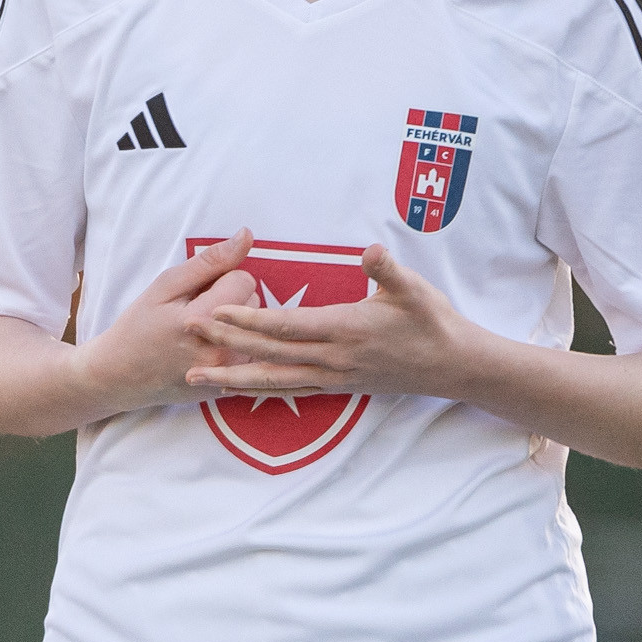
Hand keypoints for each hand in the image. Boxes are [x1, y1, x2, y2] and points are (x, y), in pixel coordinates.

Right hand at [71, 231, 270, 415]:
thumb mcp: (165, 287)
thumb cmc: (138, 327)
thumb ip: (209, 261)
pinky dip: (237, 347)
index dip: (223, 279)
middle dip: (231, 301)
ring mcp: (227, 373)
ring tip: (204, 332)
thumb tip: (246, 235)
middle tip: (198, 313)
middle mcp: (221, 350)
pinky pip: (252, 353)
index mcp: (203, 320)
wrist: (120, 377)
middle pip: (254, 303)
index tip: (199, 292)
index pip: (244, 280)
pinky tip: (210, 350)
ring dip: (237, 324)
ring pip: (256, 329)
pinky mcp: (229, 387)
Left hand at [185, 242, 481, 399]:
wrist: (454, 367)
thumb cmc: (433, 322)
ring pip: (273, 380)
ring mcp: (333, 376)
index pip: (287, 325)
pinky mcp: (337, 386)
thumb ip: (389, 271)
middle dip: (226, 344)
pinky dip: (258, 390)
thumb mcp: (414, 290)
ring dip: (231, 378)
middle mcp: (333, 358)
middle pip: (269, 353)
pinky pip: (289, 390)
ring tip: (194, 380)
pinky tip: (234, 390)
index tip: (216, 310)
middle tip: (187, 335)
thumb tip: (370, 251)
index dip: (250, 318)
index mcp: (346, 329)